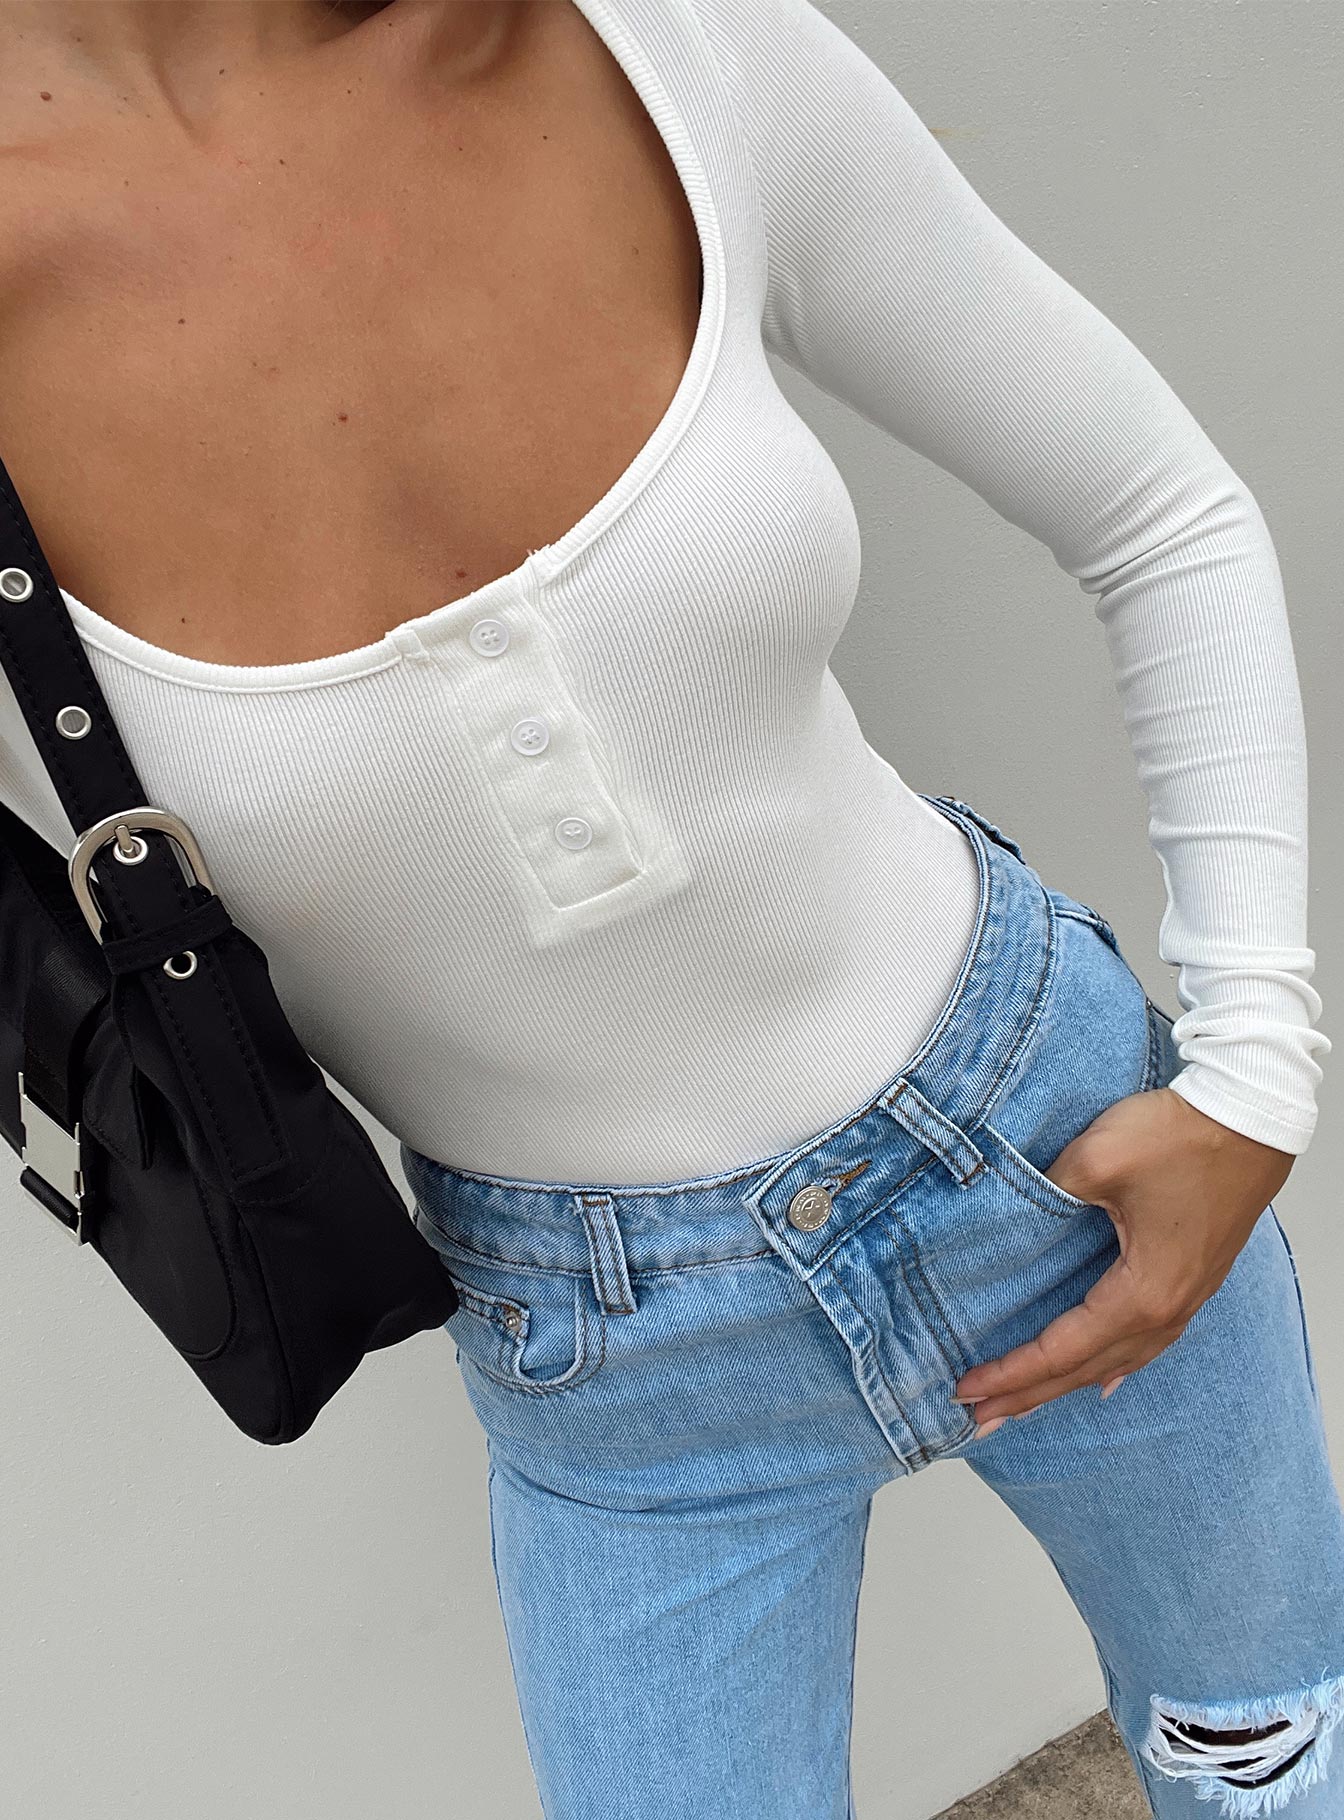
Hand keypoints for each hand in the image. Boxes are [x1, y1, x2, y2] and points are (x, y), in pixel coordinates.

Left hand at [950, 1087, 1294, 1428]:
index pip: (1061, 1350)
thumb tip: (1014, 1214)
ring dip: (1066, 1384)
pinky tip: (1105, 1380)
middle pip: (1085, 1369)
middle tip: (978, 1417)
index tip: (965, 1388)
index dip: (1011, 1372)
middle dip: (1029, 1396)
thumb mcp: (1095, 1161)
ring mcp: (1186, 1298)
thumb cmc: (1181, 1137)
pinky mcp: (1192, 1278)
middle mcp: (1167, 1310)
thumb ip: (1044, 1194)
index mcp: (1141, 1294)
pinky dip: (1115, 1364)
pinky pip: (1148, 1342)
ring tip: (1025, 1404)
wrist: (1250, 1117)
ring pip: (1115, 1360)